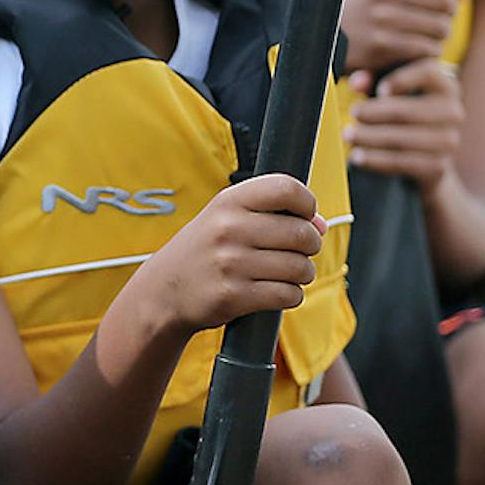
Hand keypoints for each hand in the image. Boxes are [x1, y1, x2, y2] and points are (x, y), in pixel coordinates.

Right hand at [131, 174, 326, 337]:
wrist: (163, 290)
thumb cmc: (204, 251)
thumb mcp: (226, 219)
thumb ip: (272, 214)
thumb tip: (320, 226)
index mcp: (227, 202)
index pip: (286, 188)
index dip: (307, 203)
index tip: (302, 216)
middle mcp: (227, 228)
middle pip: (302, 233)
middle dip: (311, 245)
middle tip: (296, 251)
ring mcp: (229, 263)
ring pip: (301, 268)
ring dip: (301, 274)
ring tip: (283, 273)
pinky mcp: (233, 296)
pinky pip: (288, 295)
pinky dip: (290, 295)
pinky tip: (273, 290)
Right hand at [337, 0, 466, 72]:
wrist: (322, 36)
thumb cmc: (366, 7)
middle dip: (445, 13)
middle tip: (429, 17)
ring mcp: (380, 17)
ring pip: (441, 27)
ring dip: (437, 35)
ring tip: (418, 34)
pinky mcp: (381, 45)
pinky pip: (428, 49)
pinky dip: (426, 52)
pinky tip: (411, 49)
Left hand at [345, 56, 463, 189]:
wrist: (421, 154)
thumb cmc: (399, 110)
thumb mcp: (387, 90)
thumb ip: (371, 79)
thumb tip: (357, 83)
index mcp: (444, 85)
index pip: (429, 72)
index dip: (401, 79)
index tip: (380, 89)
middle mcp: (452, 112)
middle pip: (406, 111)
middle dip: (373, 113)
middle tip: (352, 113)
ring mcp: (448, 141)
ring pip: (402, 140)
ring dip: (370, 138)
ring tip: (348, 135)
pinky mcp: (438, 167)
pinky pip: (403, 163)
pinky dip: (377, 160)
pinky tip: (358, 156)